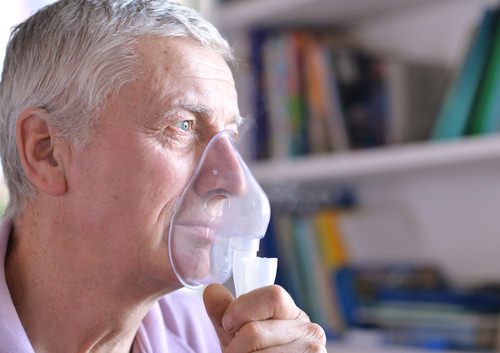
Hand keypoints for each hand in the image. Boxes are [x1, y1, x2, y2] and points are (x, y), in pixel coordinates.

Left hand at [203, 283, 326, 352]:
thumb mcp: (239, 333)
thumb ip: (225, 312)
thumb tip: (212, 290)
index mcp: (293, 313)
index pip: (273, 296)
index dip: (242, 309)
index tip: (228, 324)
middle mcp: (309, 331)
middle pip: (255, 332)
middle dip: (235, 347)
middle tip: (234, 352)